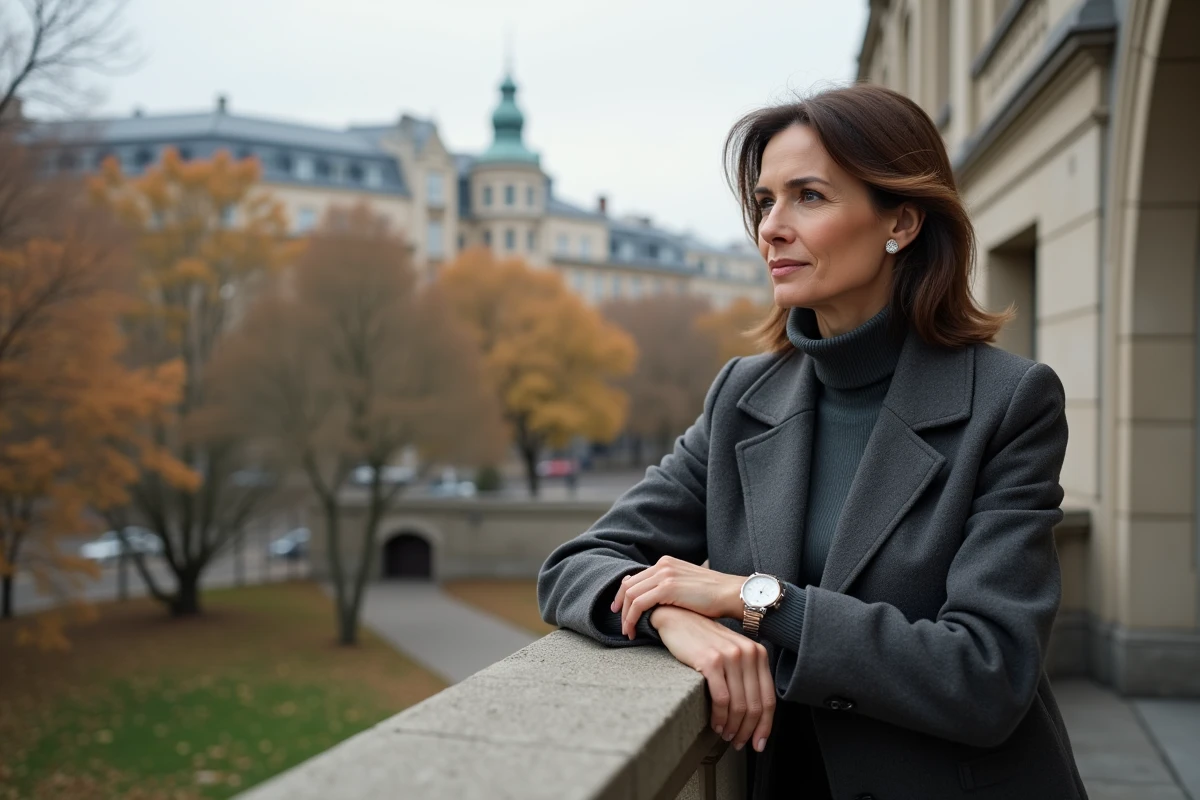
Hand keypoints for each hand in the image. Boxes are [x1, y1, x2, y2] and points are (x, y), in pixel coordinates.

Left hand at [611, 556, 744, 638]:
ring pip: (631, 595)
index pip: (636, 578)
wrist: (732, 594)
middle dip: (621, 606)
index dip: (624, 596)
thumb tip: (657, 602)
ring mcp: (664, 575)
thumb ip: (670, 589)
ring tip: (628, 632)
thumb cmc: (715, 597)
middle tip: (622, 625)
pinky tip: (634, 630)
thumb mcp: (687, 587)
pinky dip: (632, 618)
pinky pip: (639, 603)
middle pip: (629, 585)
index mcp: (667, 563)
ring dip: (625, 616)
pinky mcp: (667, 588)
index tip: (621, 611)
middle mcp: (663, 565)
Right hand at [650, 606, 774, 753]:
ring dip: (733, 727)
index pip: (768, 698)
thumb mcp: (731, 654)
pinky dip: (720, 717)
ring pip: (739, 705)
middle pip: (755, 706)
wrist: (678, 619)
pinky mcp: (712, 661)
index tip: (759, 743)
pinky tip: (715, 724)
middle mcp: (748, 653)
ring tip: (725, 735)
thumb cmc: (703, 641)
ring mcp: (731, 657)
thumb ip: (745, 676)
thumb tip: (753, 715)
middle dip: (748, 731)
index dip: (765, 725)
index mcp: (758, 653)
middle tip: (738, 743)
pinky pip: (722, 699)